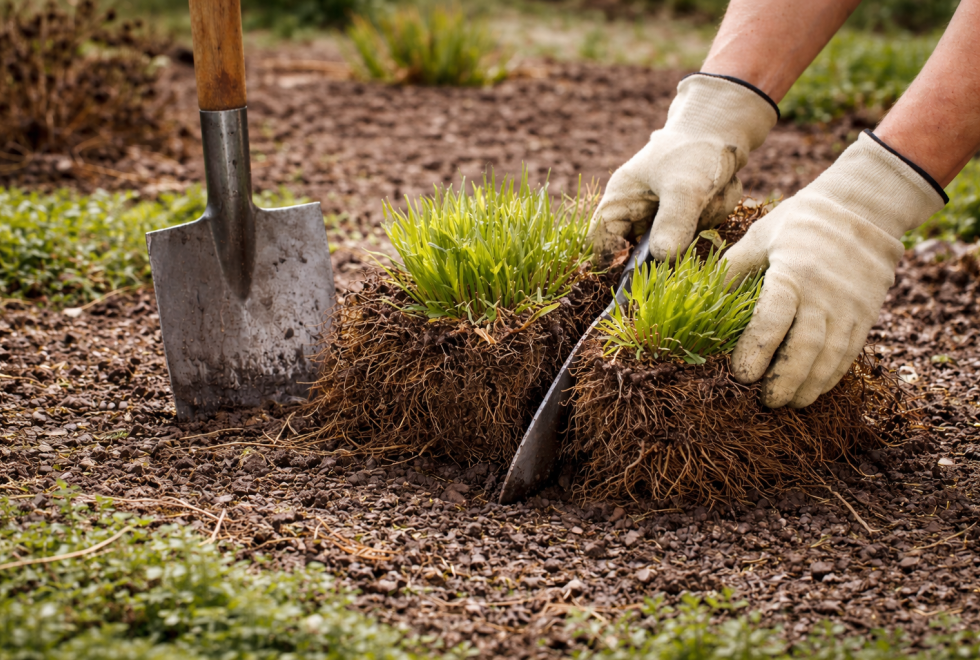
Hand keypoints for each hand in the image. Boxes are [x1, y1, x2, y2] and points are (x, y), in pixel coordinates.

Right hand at [588, 73, 776, 265]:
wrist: (724, 124)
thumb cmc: (695, 148)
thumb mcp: (685, 187)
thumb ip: (674, 222)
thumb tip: (664, 258)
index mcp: (620, 200)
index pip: (600, 243)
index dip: (612, 262)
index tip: (640, 274)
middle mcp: (635, 210)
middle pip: (644, 250)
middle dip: (676, 238)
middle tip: (696, 216)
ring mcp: (659, 213)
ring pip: (677, 241)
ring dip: (702, 221)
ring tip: (712, 192)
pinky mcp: (682, 214)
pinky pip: (697, 231)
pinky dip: (712, 214)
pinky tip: (718, 191)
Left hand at [724, 131, 947, 407]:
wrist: (865, 209)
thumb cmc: (801, 222)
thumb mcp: (760, 236)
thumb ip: (733, 270)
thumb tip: (702, 299)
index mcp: (792, 274)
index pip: (773, 320)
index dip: (756, 351)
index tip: (741, 375)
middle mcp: (823, 294)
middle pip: (805, 347)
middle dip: (785, 379)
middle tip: (767, 400)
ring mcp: (849, 307)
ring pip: (831, 356)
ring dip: (809, 384)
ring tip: (789, 402)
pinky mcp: (865, 314)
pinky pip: (850, 352)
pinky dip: (832, 375)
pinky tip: (814, 389)